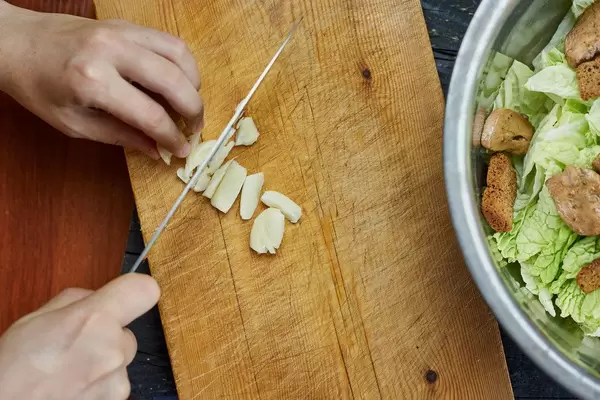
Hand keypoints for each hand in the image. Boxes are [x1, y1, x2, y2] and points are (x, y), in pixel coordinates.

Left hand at [0, 2, 202, 158]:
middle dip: (194, 111)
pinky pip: (170, 41)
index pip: (150, 115)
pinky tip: (180, 81)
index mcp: (93, 82)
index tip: (182, 150)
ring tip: (190, 105)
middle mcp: (111, 51)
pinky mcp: (127, 24)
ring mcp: (122, 32)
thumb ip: (120, 136)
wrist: (14, 42)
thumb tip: (156, 150)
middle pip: (174, 83)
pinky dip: (184, 64)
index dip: (172, 137)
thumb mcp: (74, 124)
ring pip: (180, 56)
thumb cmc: (38, 86)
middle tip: (194, 129)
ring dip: (194, 84)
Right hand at [0, 273, 159, 399]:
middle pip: (127, 333)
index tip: (127, 297)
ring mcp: (117, 379)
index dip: (135, 291)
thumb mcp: (36, 319)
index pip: (144, 290)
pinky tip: (71, 388)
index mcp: (94, 319)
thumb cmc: (11, 370)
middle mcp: (113, 348)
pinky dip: (98, 385)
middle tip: (74, 347)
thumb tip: (98, 297)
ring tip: (67, 373)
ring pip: (120, 361)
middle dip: (107, 337)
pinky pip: (114, 383)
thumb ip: (76, 301)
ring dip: (102, 364)